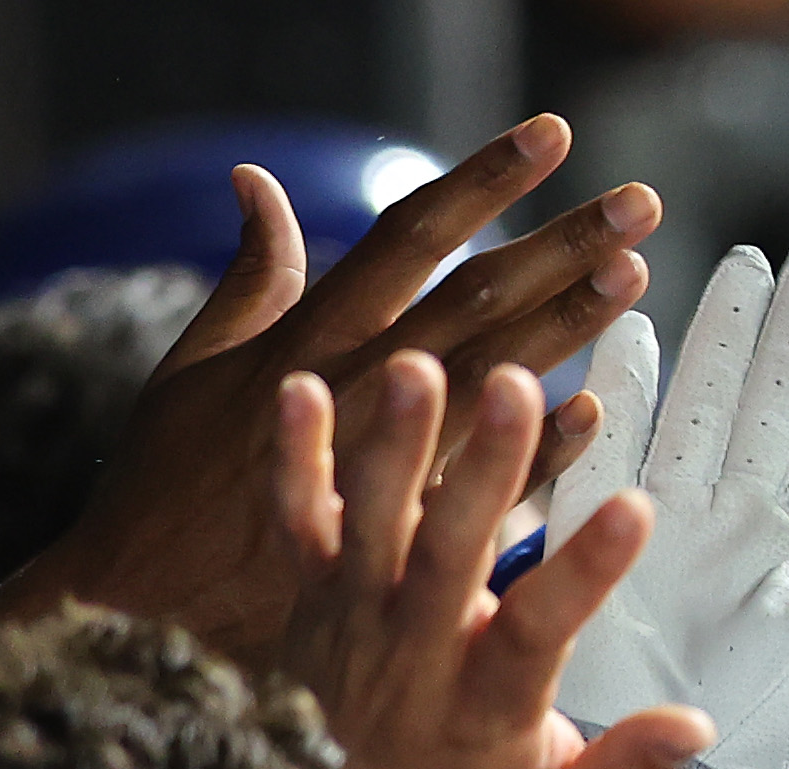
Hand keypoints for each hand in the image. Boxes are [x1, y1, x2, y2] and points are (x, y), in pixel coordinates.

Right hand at [0, 114, 659, 668]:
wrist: (149, 609)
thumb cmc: (170, 483)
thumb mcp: (190, 367)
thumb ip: (246, 279)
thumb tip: (253, 180)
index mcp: (305, 334)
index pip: (408, 236)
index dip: (482, 182)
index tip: (550, 140)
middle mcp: (353, 386)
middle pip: (473, 299)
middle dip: (557, 245)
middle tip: (638, 205)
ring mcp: (383, 462)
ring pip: (491, 379)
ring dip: (565, 326)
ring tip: (633, 276)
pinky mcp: (403, 535)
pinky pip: (485, 487)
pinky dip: (542, 450)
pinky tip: (596, 409)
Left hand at [275, 353, 712, 768]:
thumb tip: (695, 725)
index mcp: (488, 707)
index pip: (541, 630)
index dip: (586, 570)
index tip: (633, 507)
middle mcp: (417, 652)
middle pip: (450, 550)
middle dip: (485, 465)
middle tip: (515, 383)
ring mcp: (356, 619)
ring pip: (372, 521)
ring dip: (394, 440)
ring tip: (417, 363)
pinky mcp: (312, 598)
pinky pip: (297, 522)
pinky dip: (294, 459)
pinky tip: (301, 386)